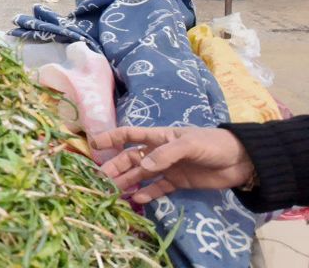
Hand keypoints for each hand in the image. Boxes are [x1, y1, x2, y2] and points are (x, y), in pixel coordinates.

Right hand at [91, 126, 254, 202]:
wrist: (242, 160)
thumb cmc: (214, 144)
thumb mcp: (190, 144)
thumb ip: (166, 154)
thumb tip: (144, 164)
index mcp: (159, 136)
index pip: (129, 135)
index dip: (111, 138)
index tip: (93, 145)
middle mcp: (159, 152)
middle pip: (131, 158)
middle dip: (115, 166)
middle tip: (99, 179)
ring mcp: (168, 167)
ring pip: (141, 175)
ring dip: (127, 182)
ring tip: (112, 192)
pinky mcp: (178, 182)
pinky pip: (158, 188)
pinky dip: (147, 193)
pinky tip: (137, 199)